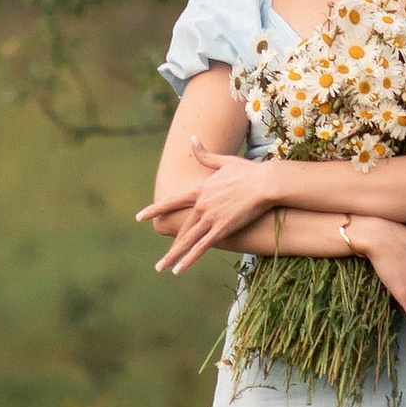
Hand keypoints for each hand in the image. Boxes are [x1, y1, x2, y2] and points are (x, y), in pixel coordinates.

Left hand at [138, 138, 281, 273]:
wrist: (265, 183)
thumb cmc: (248, 171)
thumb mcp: (224, 161)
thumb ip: (205, 154)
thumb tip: (192, 137)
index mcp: (200, 190)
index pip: (171, 202)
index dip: (155, 210)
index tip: (140, 217)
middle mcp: (201, 205)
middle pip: (181, 228)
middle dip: (169, 246)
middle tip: (159, 260)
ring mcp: (210, 217)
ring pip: (187, 240)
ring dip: (173, 256)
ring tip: (161, 268)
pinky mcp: (222, 228)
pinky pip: (201, 247)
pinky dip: (189, 259)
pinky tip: (179, 269)